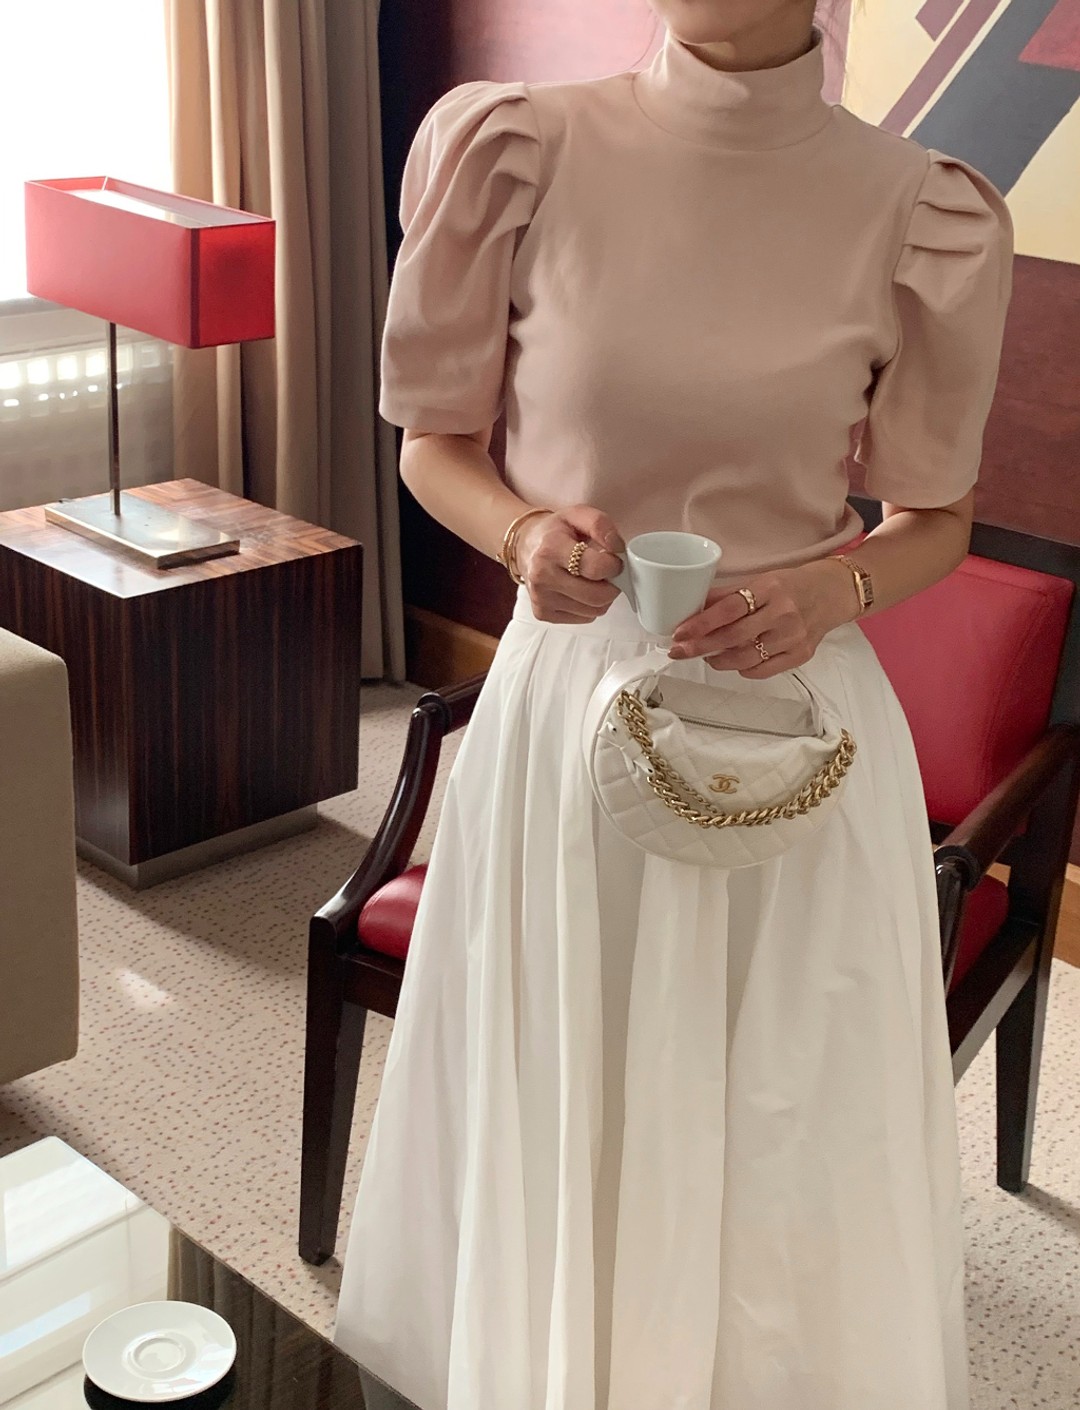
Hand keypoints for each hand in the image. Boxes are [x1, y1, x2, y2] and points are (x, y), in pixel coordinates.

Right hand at [516, 505, 624, 623]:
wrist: (526, 547)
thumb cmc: (555, 531)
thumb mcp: (578, 515)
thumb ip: (601, 525)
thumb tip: (618, 548)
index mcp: (551, 549)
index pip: (595, 568)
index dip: (614, 565)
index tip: (614, 559)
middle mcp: (542, 576)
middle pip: (597, 596)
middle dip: (612, 585)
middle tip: (608, 573)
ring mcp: (541, 599)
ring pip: (594, 610)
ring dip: (602, 596)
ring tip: (592, 579)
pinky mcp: (543, 614)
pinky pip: (584, 618)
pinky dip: (590, 606)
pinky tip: (581, 590)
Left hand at [668, 559, 858, 677]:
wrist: (834, 593)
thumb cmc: (792, 585)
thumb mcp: (761, 581)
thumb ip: (728, 595)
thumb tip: (692, 608)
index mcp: (770, 589)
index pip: (729, 608)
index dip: (701, 623)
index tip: (679, 633)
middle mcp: (783, 613)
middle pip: (733, 637)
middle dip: (701, 647)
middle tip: (680, 651)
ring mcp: (794, 636)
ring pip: (746, 658)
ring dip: (719, 660)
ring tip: (706, 656)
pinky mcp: (801, 654)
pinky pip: (763, 670)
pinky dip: (743, 669)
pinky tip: (734, 663)